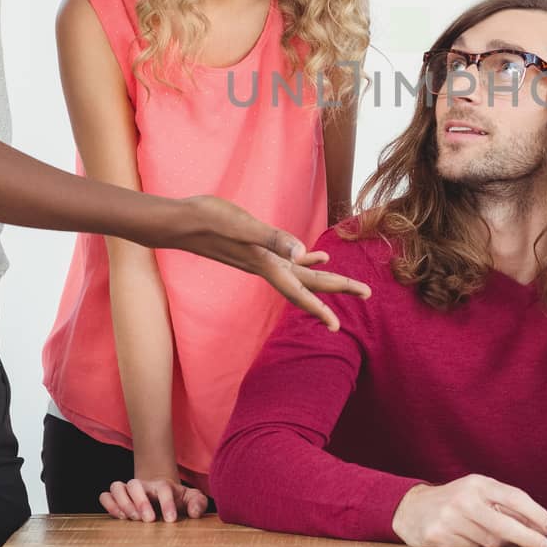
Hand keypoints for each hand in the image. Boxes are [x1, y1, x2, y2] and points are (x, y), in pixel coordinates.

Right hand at [98, 477, 209, 522]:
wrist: (161, 494)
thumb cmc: (177, 499)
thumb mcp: (192, 499)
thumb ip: (198, 503)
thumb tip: (194, 513)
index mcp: (163, 486)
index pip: (164, 489)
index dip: (167, 503)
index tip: (171, 520)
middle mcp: (143, 486)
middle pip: (135, 484)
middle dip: (141, 502)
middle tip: (149, 520)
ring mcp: (128, 491)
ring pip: (117, 487)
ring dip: (122, 503)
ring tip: (132, 519)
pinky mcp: (116, 498)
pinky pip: (105, 496)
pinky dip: (109, 504)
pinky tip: (120, 518)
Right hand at [167, 196, 369, 329]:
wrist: (178, 222)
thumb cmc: (207, 221)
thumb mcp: (243, 226)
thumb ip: (272, 239)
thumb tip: (302, 253)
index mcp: (266, 264)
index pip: (299, 291)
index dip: (319, 308)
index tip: (338, 326)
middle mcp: (266, 267)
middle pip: (308, 285)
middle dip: (338, 289)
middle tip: (368, 294)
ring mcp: (261, 259)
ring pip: (300, 275)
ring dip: (324, 279)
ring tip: (349, 284)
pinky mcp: (255, 249)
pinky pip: (287, 259)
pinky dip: (304, 259)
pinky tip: (312, 256)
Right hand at [390, 475, 546, 546]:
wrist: (412, 507)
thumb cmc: (456, 501)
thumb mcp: (480, 493)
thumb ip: (510, 507)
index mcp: (478, 484)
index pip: (515, 497)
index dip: (537, 514)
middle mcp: (464, 499)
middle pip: (505, 525)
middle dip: (528, 538)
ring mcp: (450, 518)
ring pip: (489, 542)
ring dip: (494, 543)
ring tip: (481, 532)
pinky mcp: (439, 537)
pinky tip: (463, 537)